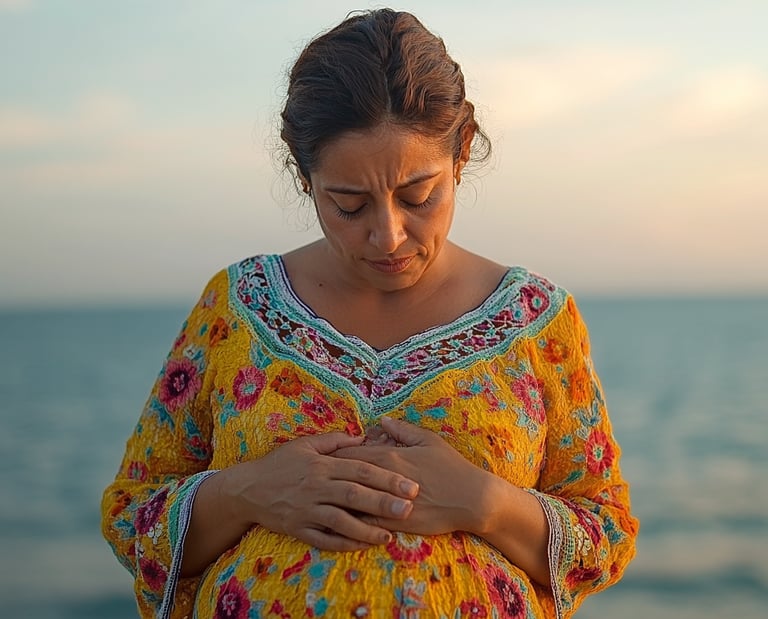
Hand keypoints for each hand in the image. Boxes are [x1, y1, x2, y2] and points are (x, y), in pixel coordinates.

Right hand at [219, 431, 418, 550]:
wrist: (247, 489)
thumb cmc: (280, 463)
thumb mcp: (305, 444)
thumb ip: (335, 441)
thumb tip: (362, 437)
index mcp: (322, 465)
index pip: (360, 470)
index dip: (386, 478)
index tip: (411, 485)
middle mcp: (316, 487)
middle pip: (354, 495)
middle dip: (384, 502)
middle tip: (410, 508)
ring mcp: (307, 510)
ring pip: (341, 521)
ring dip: (367, 528)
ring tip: (390, 535)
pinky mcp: (298, 529)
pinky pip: (324, 539)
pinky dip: (344, 543)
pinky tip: (363, 545)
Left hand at [333, 417, 489, 535]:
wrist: (470, 499)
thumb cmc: (451, 467)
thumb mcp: (428, 441)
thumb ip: (402, 430)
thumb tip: (382, 421)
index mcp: (389, 455)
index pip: (349, 453)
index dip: (333, 455)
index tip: (322, 458)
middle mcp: (383, 478)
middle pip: (344, 476)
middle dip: (327, 477)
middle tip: (315, 478)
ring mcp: (386, 502)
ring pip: (350, 501)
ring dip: (334, 499)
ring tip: (321, 499)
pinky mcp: (393, 523)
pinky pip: (363, 523)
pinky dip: (349, 521)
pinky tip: (338, 522)